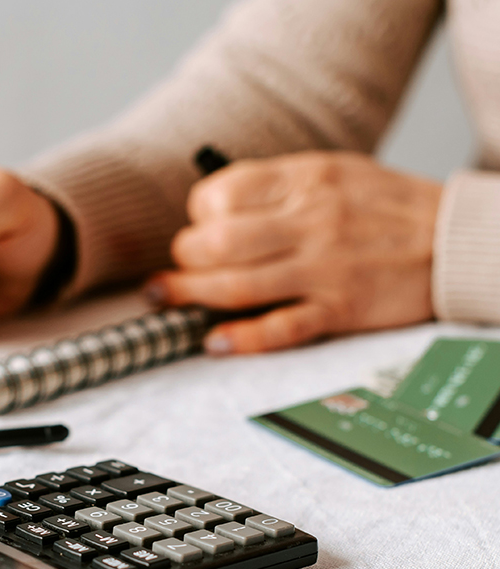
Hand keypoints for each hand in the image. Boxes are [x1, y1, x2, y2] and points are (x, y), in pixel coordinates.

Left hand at [144, 151, 442, 353]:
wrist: (458, 240)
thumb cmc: (386, 206)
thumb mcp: (334, 170)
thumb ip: (277, 185)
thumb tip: (213, 205)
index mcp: (305, 179)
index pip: (221, 194)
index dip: (197, 215)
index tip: (197, 228)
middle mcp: (310, 221)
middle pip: (217, 243)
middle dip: (184, 258)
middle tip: (178, 268)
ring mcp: (324, 268)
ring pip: (237, 285)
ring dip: (191, 296)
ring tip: (167, 299)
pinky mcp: (341, 309)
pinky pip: (281, 327)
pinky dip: (242, 338)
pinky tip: (214, 342)